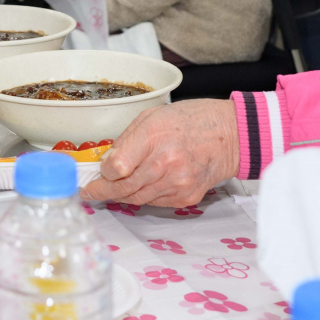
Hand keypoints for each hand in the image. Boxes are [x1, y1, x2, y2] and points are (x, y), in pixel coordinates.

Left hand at [82, 99, 239, 207]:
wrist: (229, 134)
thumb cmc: (189, 120)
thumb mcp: (151, 117)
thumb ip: (127, 140)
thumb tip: (107, 161)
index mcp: (154, 136)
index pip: (117, 167)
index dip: (102, 174)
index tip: (95, 175)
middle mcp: (166, 162)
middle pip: (124, 188)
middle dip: (103, 192)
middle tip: (90, 192)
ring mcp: (179, 183)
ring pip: (138, 198)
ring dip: (121, 196)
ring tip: (111, 190)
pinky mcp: (188, 196)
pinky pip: (155, 202)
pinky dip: (143, 196)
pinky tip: (140, 187)